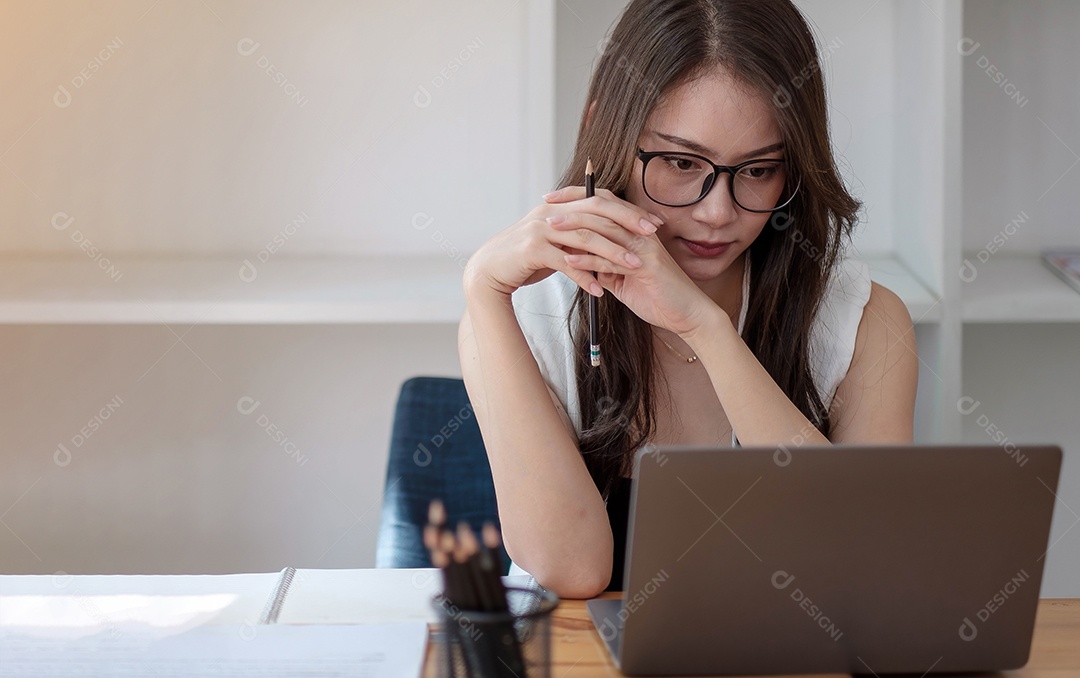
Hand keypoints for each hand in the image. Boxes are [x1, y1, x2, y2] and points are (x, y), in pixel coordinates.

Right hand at [462, 186, 661, 300]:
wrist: (489, 270)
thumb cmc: (524, 258)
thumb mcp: (554, 241)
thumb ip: (576, 235)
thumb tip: (605, 237)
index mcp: (560, 205)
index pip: (600, 200)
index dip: (628, 210)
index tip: (652, 222)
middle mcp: (551, 212)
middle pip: (596, 212)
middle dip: (627, 223)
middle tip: (651, 236)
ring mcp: (541, 229)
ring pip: (585, 237)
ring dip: (612, 252)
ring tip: (634, 266)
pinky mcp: (533, 250)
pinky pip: (566, 263)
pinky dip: (585, 277)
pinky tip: (601, 290)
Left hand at [541, 186, 718, 336]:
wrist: (686, 314)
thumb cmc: (657, 295)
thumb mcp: (624, 277)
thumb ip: (604, 265)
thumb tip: (578, 260)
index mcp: (635, 230)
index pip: (603, 203)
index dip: (576, 196)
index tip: (551, 198)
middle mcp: (640, 232)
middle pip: (602, 208)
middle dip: (571, 206)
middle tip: (545, 206)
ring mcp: (645, 248)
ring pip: (605, 230)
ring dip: (575, 229)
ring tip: (550, 229)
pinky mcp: (647, 267)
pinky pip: (612, 259)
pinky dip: (589, 260)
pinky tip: (569, 260)